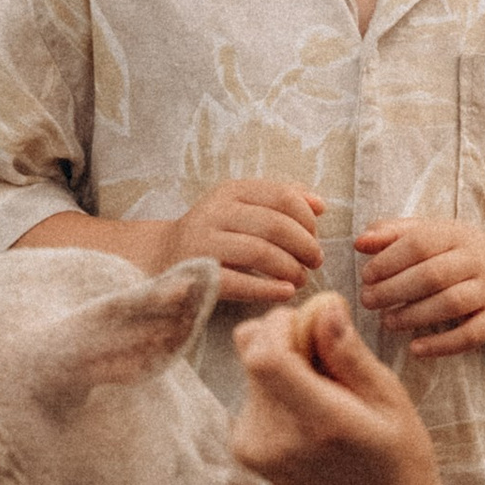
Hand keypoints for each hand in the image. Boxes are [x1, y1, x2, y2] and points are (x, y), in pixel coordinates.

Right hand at [171, 176, 324, 308]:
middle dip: (304, 245)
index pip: (282, 196)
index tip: (315, 235)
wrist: (164, 256)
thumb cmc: (216, 234)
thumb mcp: (243, 208)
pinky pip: (239, 282)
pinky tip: (286, 292)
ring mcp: (204, 243)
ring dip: (290, 268)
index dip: (307, 218)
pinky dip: (268, 289)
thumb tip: (320, 204)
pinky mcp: (198, 274)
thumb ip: (280, 201)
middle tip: (315, 261)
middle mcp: (215, 212)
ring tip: (301, 278)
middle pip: (275, 225)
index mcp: (231, 191)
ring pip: (259, 252)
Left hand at [229, 293, 457, 484]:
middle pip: (251, 350)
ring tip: (325, 393)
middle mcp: (275, 437)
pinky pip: (251, 390)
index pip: (262, 355)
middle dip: (286, 337)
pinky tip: (310, 412)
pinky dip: (277, 387)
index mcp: (318, 423)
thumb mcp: (391, 400)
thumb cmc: (398, 460)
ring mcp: (253, 447)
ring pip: (250, 366)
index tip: (314, 325)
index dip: (281, 324)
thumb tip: (322, 304)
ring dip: (283, 363)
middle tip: (329, 360)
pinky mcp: (244, 449)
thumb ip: (349, 353)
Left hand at [354, 216, 484, 357]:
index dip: (389, 260)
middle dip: (395, 289)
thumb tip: (360, 242)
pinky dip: (442, 344)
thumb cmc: (456, 254)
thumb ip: (393, 234)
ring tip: (387, 322)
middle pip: (433, 274)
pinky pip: (471, 335)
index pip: (420, 242)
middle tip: (368, 301)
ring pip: (451, 303)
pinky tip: (415, 348)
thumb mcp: (430, 235)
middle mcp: (477, 260)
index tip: (366, 276)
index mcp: (457, 234)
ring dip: (414, 315)